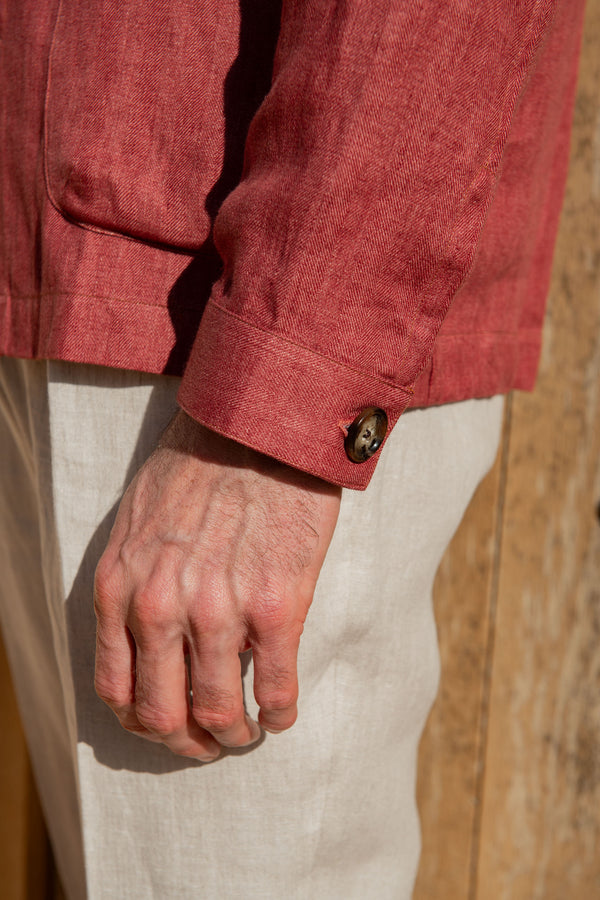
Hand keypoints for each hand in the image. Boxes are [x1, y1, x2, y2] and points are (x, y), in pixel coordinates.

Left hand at [93, 410, 340, 760]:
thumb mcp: (136, 525)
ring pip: (220, 712)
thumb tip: (155, 641)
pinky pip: (277, 687)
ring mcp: (219, 611)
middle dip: (188, 742)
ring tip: (248, 731)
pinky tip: (282, 711)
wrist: (256, 428)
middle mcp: (161, 609)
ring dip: (236, 734)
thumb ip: (134, 586)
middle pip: (165, 715)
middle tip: (209, 743)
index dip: (143, 722)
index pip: (116, 690)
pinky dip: (279, 712)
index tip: (167, 725)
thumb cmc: (196, 467)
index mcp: (120, 588)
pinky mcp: (277, 606)